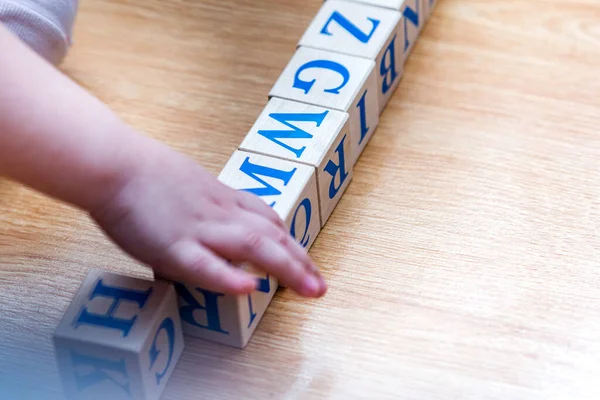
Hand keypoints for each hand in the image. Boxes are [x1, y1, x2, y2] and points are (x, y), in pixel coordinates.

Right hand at [89, 140, 327, 297]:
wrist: (114, 163)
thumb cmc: (143, 172)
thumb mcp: (189, 180)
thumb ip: (208, 201)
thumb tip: (218, 217)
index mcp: (221, 198)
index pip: (266, 219)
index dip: (289, 240)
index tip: (304, 257)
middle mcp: (220, 213)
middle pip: (272, 234)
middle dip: (301, 261)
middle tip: (320, 285)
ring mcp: (200, 229)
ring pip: (254, 245)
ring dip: (287, 268)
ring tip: (309, 290)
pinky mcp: (172, 245)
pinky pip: (205, 264)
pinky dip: (229, 276)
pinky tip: (250, 288)